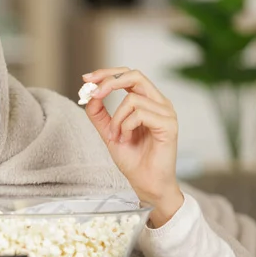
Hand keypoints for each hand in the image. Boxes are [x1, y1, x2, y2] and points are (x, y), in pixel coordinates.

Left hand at [83, 67, 183, 226]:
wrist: (146, 183)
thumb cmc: (133, 159)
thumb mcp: (108, 131)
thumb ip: (99, 113)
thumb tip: (88, 95)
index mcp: (147, 100)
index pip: (128, 75)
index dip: (106, 73)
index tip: (86, 78)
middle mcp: (159, 102)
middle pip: (134, 75)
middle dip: (109, 81)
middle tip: (93, 93)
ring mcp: (166, 112)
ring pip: (132, 99)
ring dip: (116, 119)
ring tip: (117, 137)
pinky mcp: (168, 124)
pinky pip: (139, 114)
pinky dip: (126, 126)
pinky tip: (127, 139)